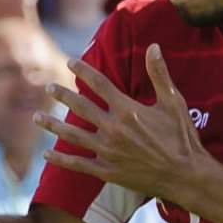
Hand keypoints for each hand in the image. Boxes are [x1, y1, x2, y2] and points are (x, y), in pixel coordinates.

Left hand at [38, 45, 208, 201]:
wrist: (185, 176)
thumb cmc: (183, 138)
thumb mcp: (174, 103)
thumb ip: (160, 74)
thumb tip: (153, 46)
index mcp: (128, 110)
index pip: (99, 84)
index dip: (83, 71)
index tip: (70, 62)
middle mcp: (113, 129)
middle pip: (80, 107)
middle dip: (62, 95)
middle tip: (49, 87)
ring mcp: (108, 151)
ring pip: (72, 135)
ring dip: (52, 125)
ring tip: (37, 117)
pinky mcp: (108, 171)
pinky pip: (78, 164)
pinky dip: (61, 160)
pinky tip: (47, 154)